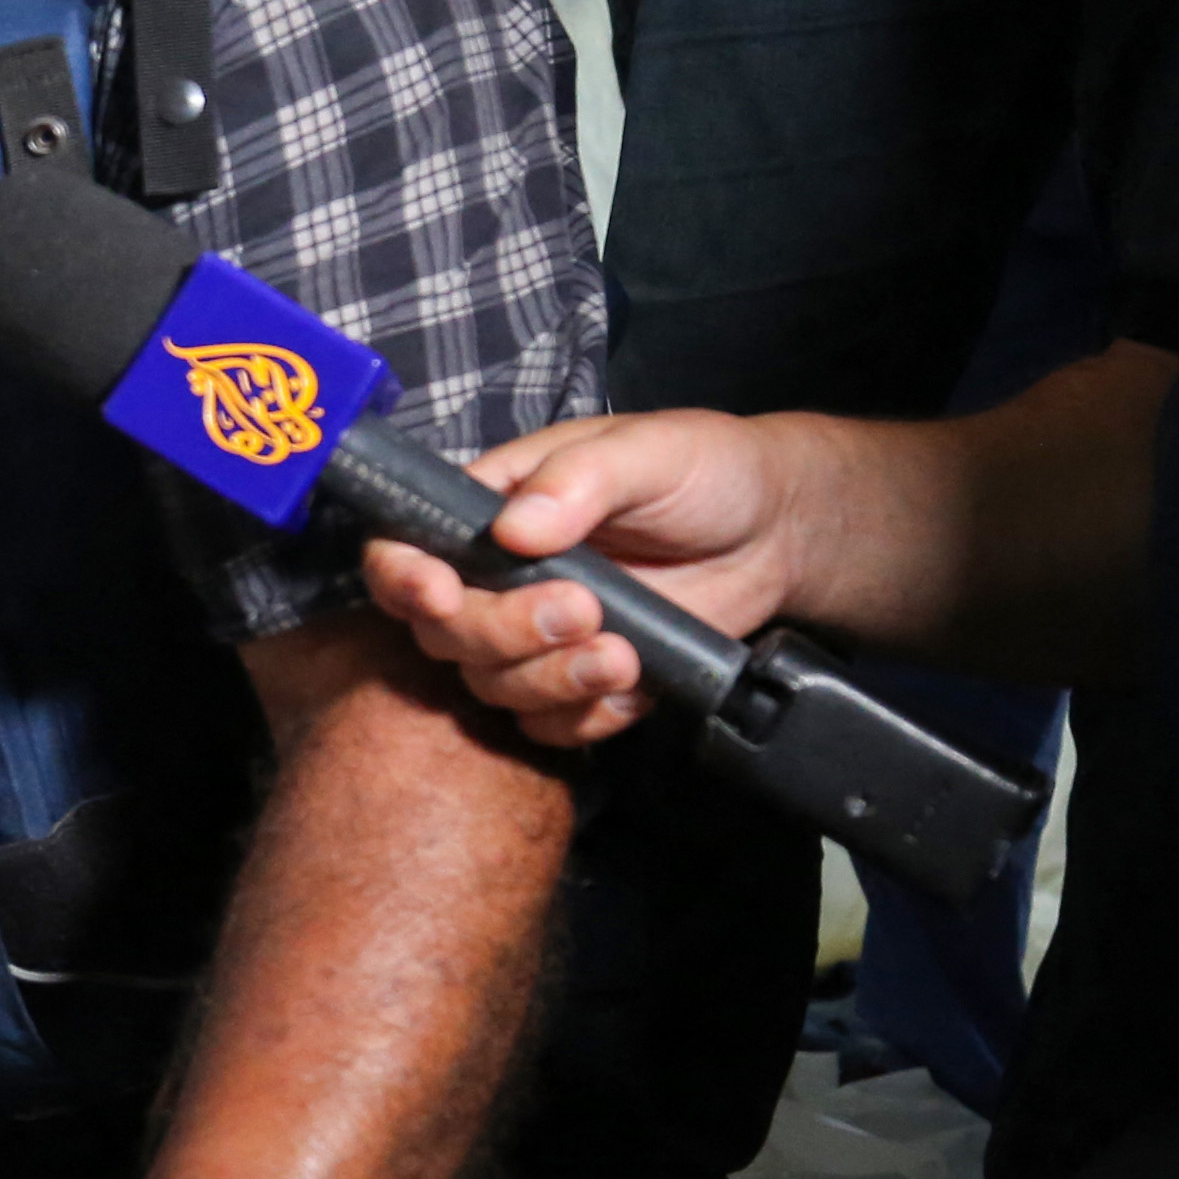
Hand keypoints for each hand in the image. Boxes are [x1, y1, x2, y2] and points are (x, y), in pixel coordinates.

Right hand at [360, 407, 806, 748]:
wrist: (775, 531)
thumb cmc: (705, 469)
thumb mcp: (647, 452)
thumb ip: (580, 481)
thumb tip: (516, 528)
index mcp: (493, 507)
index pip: (406, 545)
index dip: (403, 578)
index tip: (439, 594)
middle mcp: (499, 576)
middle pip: (445, 631)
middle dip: (503, 633)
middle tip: (582, 609)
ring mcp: (537, 635)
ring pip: (495, 686)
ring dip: (551, 680)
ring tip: (622, 655)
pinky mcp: (580, 682)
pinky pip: (550, 726)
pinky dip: (587, 716)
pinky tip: (636, 685)